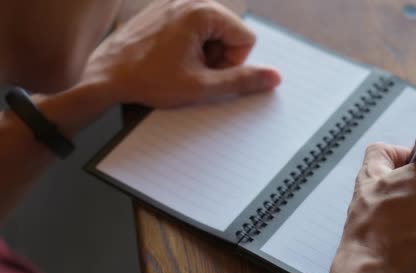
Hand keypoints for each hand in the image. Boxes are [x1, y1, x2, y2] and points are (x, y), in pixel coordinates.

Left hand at [82, 0, 280, 107]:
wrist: (105, 75)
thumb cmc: (147, 78)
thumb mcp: (202, 86)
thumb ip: (243, 80)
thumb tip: (273, 77)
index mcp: (203, 11)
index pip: (246, 38)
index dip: (232, 63)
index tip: (207, 72)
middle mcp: (190, 0)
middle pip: (230, 32)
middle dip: (218, 56)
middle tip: (192, 70)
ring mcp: (175, 3)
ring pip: (212, 31)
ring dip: (203, 52)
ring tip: (178, 65)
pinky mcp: (164, 10)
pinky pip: (193, 27)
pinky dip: (189, 45)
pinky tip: (170, 57)